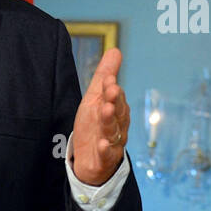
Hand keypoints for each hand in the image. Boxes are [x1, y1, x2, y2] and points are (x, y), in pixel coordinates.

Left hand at [70, 47, 129, 185]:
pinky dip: (105, 149)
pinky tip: (102, 143)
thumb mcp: (96, 98)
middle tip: (111, 90)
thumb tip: (115, 50)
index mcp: (116, 109)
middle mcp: (117, 125)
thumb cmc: (95, 125)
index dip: (112, 89)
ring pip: (112, 130)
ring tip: (105, 110)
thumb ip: (105, 75)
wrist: (92, 160)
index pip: (115, 97)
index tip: (108, 80)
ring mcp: (112, 142)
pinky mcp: (104, 159)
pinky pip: (106, 154)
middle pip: (118, 112)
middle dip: (115, 101)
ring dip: (109, 120)